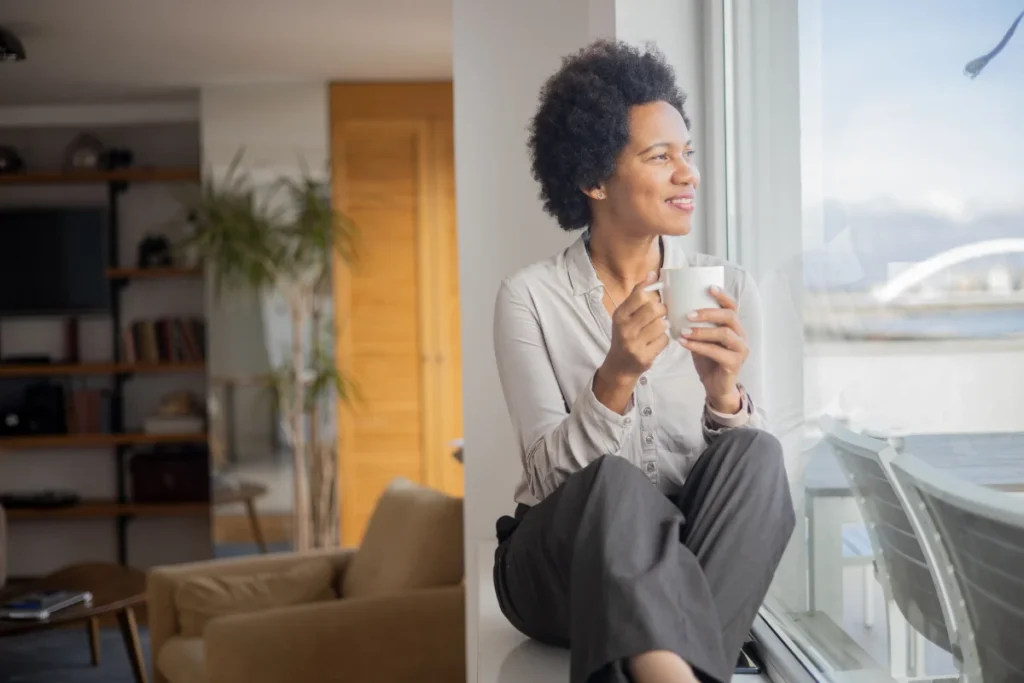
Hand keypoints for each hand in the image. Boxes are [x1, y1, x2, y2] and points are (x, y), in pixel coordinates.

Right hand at [594, 272, 668, 411]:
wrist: (619, 366)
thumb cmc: (625, 335)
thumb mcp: (625, 314)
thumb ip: (637, 295)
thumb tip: (653, 274)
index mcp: (619, 315)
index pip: (640, 295)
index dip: (652, 295)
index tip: (654, 299)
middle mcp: (624, 329)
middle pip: (654, 309)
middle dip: (661, 311)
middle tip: (659, 316)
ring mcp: (634, 344)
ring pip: (662, 325)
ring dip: (663, 327)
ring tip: (655, 331)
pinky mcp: (644, 357)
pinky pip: (664, 340)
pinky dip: (663, 340)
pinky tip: (655, 342)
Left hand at [678, 286, 747, 412]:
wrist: (715, 385)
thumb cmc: (708, 358)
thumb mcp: (702, 338)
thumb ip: (696, 325)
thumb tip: (675, 307)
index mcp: (734, 326)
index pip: (732, 306)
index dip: (722, 296)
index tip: (709, 288)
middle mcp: (740, 335)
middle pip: (729, 317)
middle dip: (708, 313)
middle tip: (688, 314)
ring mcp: (740, 349)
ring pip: (724, 334)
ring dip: (702, 331)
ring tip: (684, 330)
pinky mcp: (734, 363)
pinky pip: (716, 351)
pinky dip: (698, 346)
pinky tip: (684, 343)